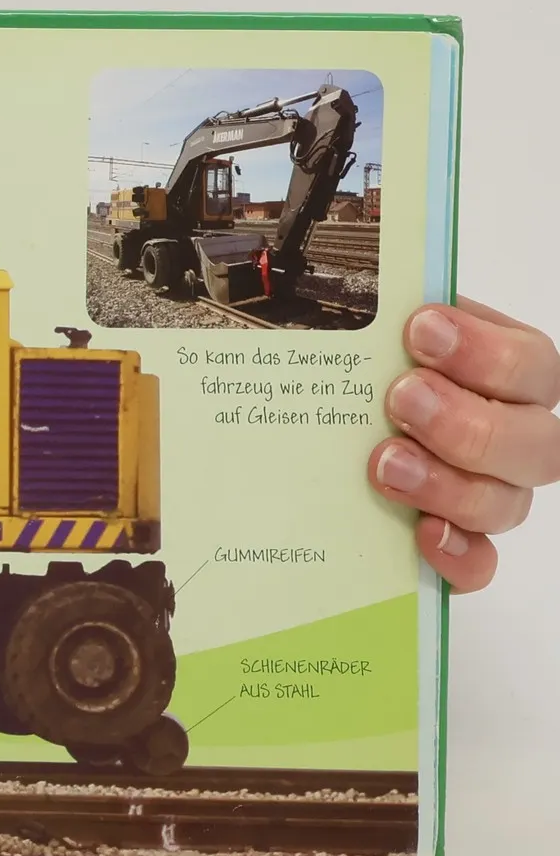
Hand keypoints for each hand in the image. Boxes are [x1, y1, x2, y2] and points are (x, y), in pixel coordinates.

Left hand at [369, 297, 559, 592]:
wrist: (319, 419)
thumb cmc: (358, 364)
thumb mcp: (368, 327)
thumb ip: (377, 314)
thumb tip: (352, 292)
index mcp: (503, 370)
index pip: (531, 364)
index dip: (485, 351)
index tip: (420, 328)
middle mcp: (512, 433)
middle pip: (536, 442)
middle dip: (467, 421)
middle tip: (401, 398)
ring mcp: (490, 491)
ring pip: (507, 502)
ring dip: (448, 483)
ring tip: (385, 462)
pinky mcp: (459, 541)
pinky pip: (480, 563)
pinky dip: (458, 554)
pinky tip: (423, 534)